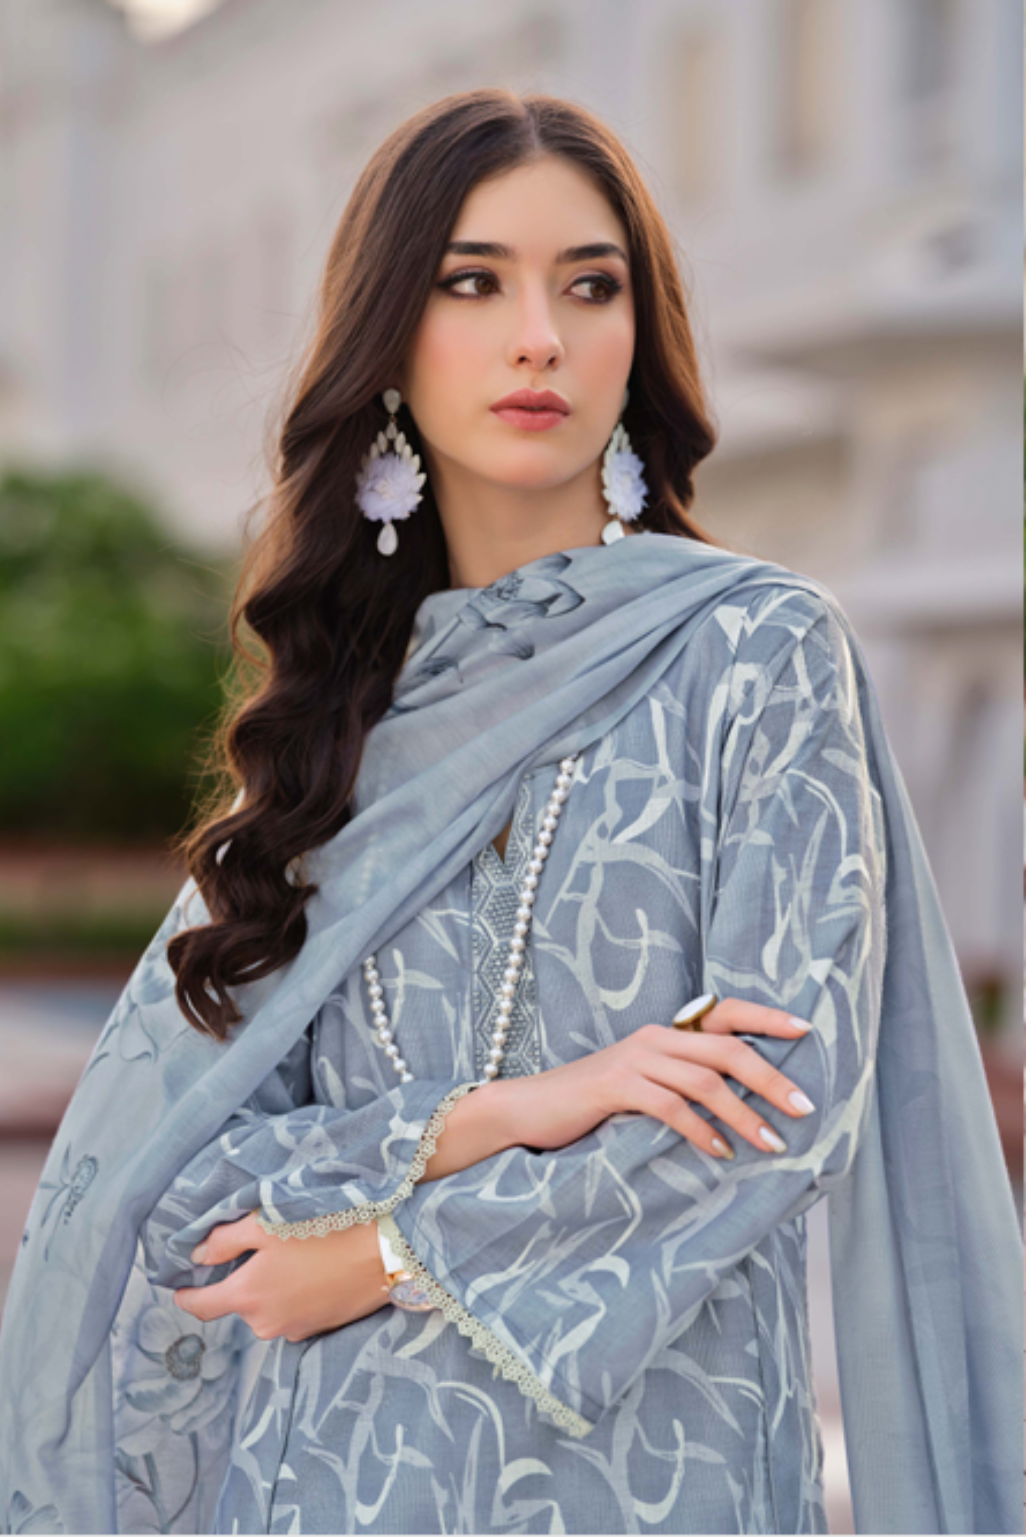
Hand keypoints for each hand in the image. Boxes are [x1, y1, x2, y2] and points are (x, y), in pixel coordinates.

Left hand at [173, 1213, 390, 1341]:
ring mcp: (295, 1329)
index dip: (187, 1295)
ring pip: (268, 1308)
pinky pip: (294, 1313)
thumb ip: (224, 1240)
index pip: (202, 1305)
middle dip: (243, 1280)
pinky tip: (316, 1270)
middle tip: (263, 1248)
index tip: (179, 1288)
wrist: (385, 1251)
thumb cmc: (324, 1229)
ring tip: (296, 1255)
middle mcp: (266, 1322)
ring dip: (272, 1288)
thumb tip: (197, 1255)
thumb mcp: (266, 1223)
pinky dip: (296, 1295)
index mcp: (248, 1295)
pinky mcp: (320, 1329)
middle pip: (241, 1303)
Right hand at [494, 998, 815, 1159]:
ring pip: (705, 1080)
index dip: (768, 1019)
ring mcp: (634, 1059)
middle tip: (804, 1108)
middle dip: (771, 1078)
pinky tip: (719, 1152)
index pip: (727, 1013)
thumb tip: (744, 1105)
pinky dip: (701, 1131)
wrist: (530, 1107)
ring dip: (744, 1115)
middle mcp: (656, 1037)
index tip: (807, 1030)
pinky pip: (670, 1106)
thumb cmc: (594, 1103)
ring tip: (771, 1143)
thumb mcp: (645, 1085)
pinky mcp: (616, 1085)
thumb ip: (684, 1083)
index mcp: (667, 1033)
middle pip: (727, 1049)